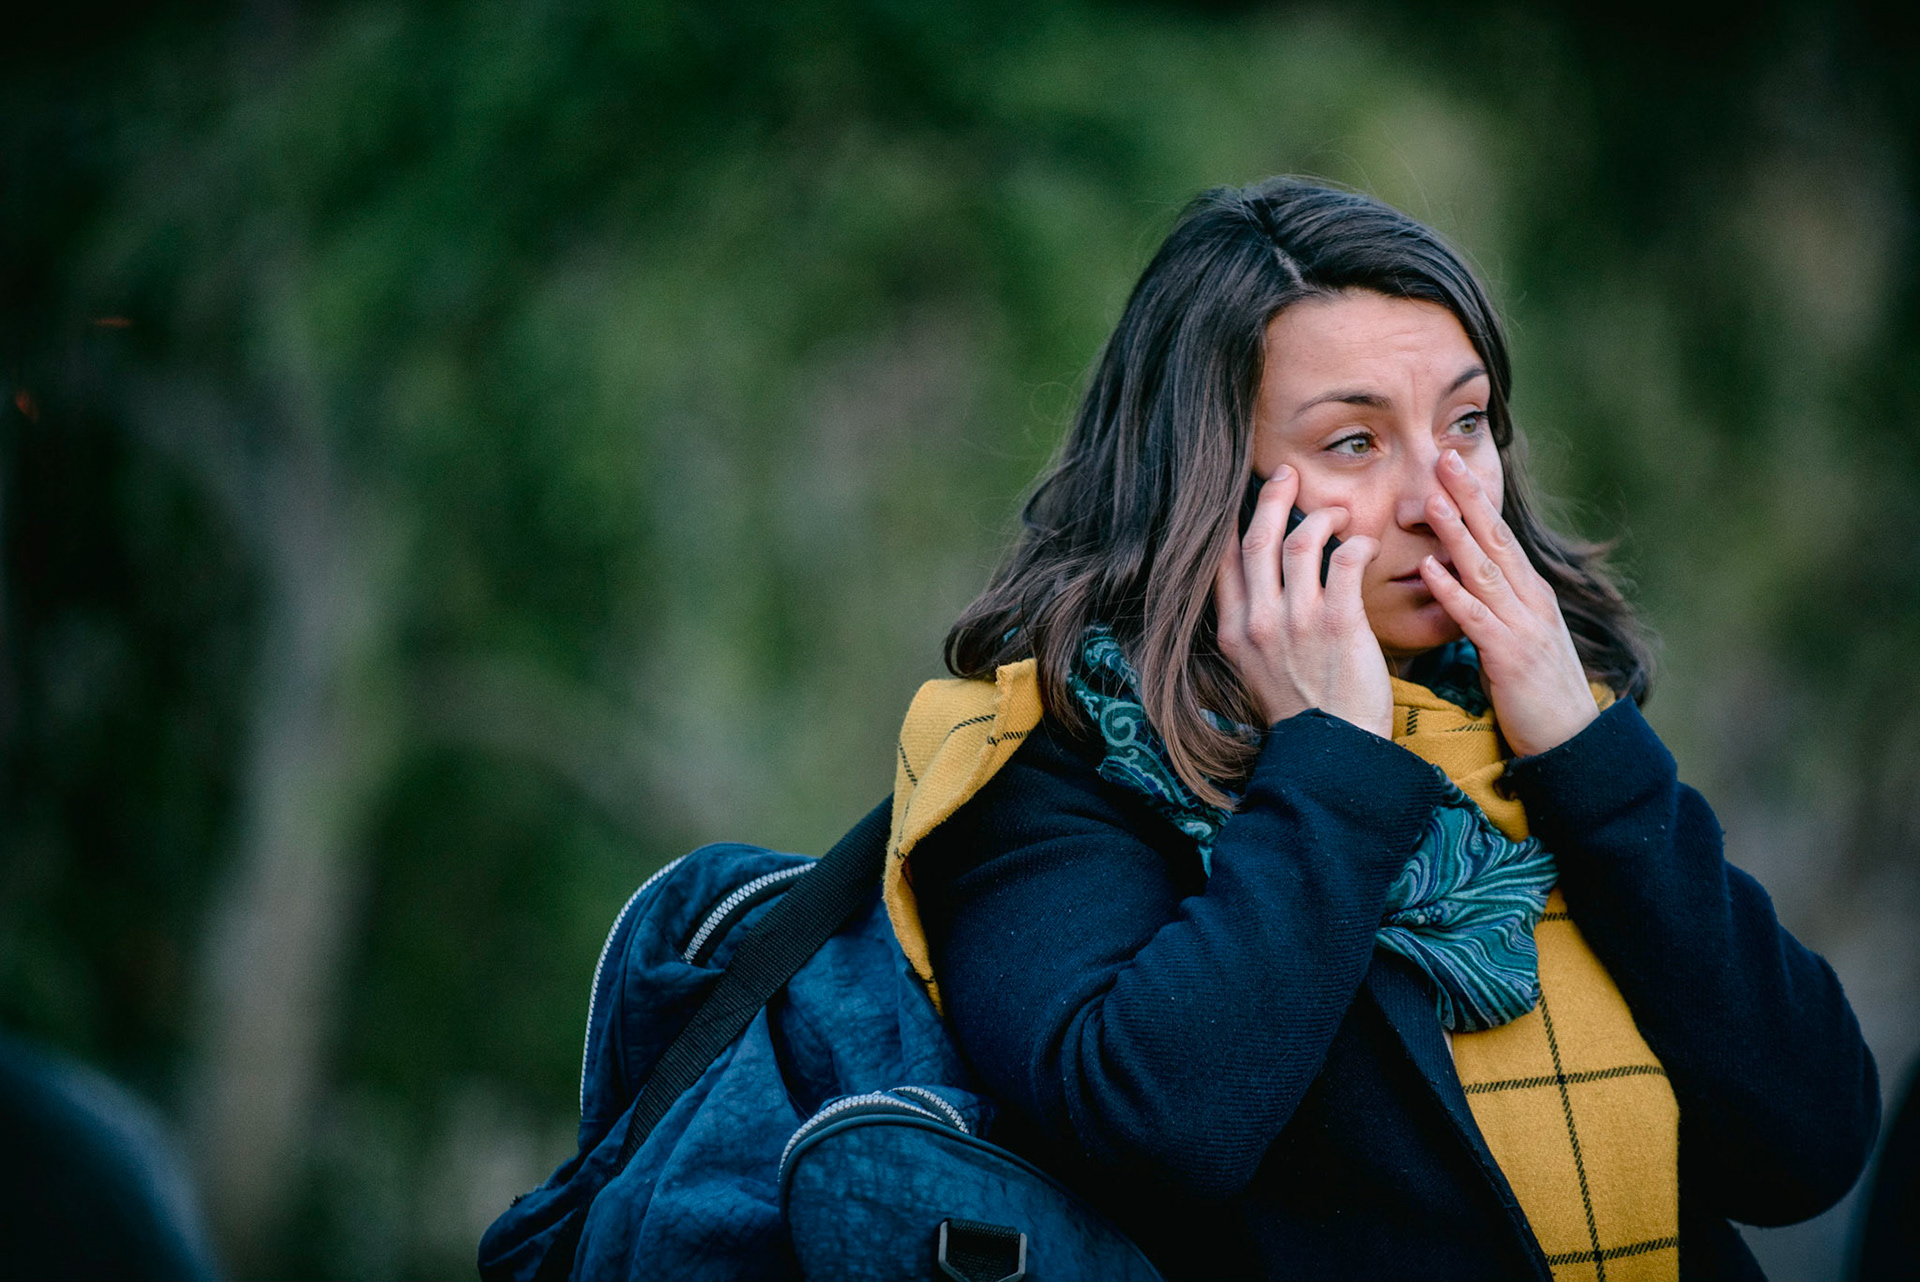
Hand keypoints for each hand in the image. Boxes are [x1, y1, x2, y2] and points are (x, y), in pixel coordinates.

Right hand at [1214, 465, 1390, 737]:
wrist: (1333, 753)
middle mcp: (1258, 621)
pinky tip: (1367, 543)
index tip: (1243, 498)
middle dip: (1272, 498)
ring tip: (1339, 513)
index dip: (1230, 523)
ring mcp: (1297, 621)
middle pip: (1257, 539)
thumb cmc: (1303, 712)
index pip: (1222, 561)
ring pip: (1301, 541)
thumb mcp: (1256, 670)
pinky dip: (1357, 543)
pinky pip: (1345, 562)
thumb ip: (1254, 626)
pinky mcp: (1338, 624)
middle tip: (1288, 474)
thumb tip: (1260, 588)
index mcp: (1233, 631)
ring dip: (1322, 516)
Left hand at [1418, 449, 1596, 756]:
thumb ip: (1493, 604)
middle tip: (1443, 457)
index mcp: (1530, 592)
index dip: (1476, 497)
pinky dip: (1452, 591)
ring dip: (1456, 533)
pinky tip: (1429, 569)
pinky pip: (1475, 618)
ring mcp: (1522, 626)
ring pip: (1483, 570)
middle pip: (1494, 538)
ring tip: (1430, 500)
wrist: (1572, 740)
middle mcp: (1530, 600)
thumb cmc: (1537, 690)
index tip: (1453, 462)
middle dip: (1468, 496)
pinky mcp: (1509, 657)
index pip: (1499, 535)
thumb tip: (1459, 576)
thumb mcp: (1517, 635)